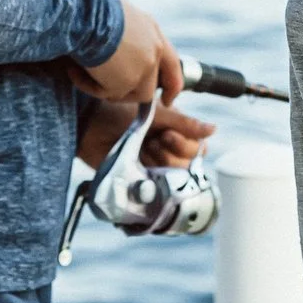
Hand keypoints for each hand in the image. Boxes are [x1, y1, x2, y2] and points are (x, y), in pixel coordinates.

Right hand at [76, 0, 180, 104]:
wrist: (84, 13)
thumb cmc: (91, 8)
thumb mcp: (117, 16)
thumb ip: (125, 36)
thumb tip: (114, 52)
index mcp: (152, 32)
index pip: (172, 64)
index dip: (172, 85)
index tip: (168, 100)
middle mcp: (153, 51)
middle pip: (149, 87)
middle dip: (131, 95)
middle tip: (110, 94)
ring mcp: (143, 70)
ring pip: (126, 95)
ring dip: (105, 88)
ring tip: (82, 71)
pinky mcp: (125, 83)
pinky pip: (104, 93)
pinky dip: (88, 85)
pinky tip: (74, 71)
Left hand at [76, 95, 215, 168]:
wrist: (89, 125)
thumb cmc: (120, 113)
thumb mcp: (156, 114)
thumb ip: (184, 123)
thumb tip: (213, 129)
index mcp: (176, 134)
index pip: (198, 149)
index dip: (186, 145)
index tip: (166, 134)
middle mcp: (168, 152)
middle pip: (188, 165)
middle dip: (171, 153)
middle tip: (153, 141)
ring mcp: (155, 168)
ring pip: (175, 177)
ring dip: (159, 162)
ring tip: (144, 150)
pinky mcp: (141, 181)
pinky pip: (157, 189)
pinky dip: (151, 179)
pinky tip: (139, 166)